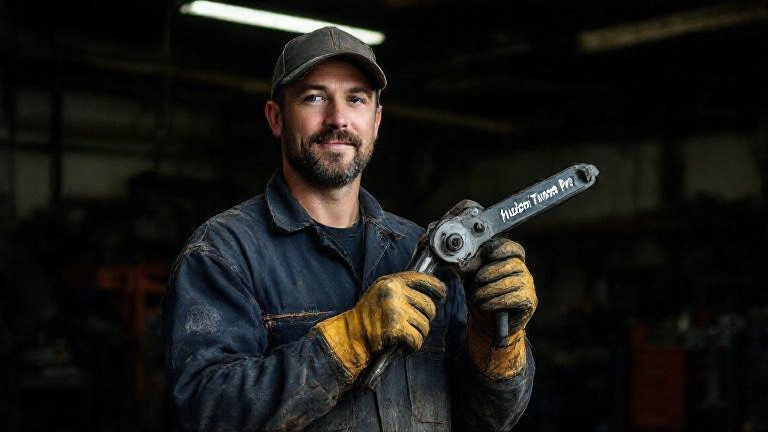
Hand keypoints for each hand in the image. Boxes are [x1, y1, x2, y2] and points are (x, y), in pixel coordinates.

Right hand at [315, 271, 445, 376]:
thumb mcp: (380, 293)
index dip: (437, 288)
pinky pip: (417, 339)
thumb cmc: (366, 318)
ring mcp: (395, 309)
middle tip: (410, 325)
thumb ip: (401, 290)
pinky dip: (412, 346)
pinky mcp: (396, 328)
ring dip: (417, 334)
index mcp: (391, 282)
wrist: (349, 337)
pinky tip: (400, 343)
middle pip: (429, 306)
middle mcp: (394, 292)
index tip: (441, 294)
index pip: (423, 280)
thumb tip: (430, 294)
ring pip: (425, 325)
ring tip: (401, 335)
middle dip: (424, 318)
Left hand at [465, 238, 536, 378]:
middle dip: (491, 271)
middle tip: (477, 280)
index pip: (514, 249)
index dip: (503, 248)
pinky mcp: (529, 301)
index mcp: (511, 261)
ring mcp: (528, 286)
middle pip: (513, 263)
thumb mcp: (473, 279)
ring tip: (478, 297)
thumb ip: (472, 268)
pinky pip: (514, 298)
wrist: (487, 323)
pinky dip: (496, 302)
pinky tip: (486, 305)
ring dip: (490, 289)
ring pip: (512, 282)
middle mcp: (524, 272)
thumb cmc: (482, 297)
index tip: (488, 253)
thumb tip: (468, 263)